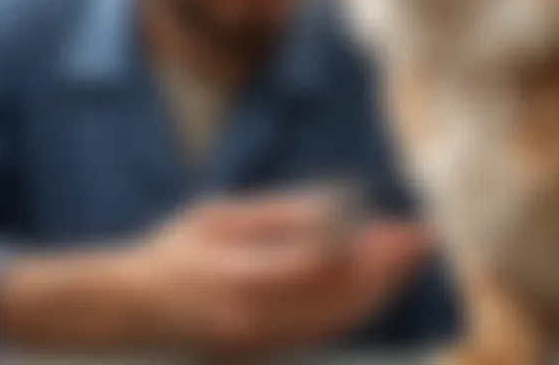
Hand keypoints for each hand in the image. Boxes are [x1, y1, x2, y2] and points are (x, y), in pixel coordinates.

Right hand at [0, 194, 431, 356]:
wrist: (133, 309)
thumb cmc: (175, 250)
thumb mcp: (221, 216)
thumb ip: (280, 215)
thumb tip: (338, 208)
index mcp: (244, 280)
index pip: (327, 268)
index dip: (371, 249)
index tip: (402, 226)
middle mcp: (259, 321)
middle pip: (344, 300)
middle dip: (392, 270)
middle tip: (425, 239)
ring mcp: (263, 343)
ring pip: (341, 321)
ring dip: (383, 289)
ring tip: (411, 258)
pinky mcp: (267, 350)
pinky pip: (326, 332)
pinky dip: (359, 307)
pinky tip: (376, 284)